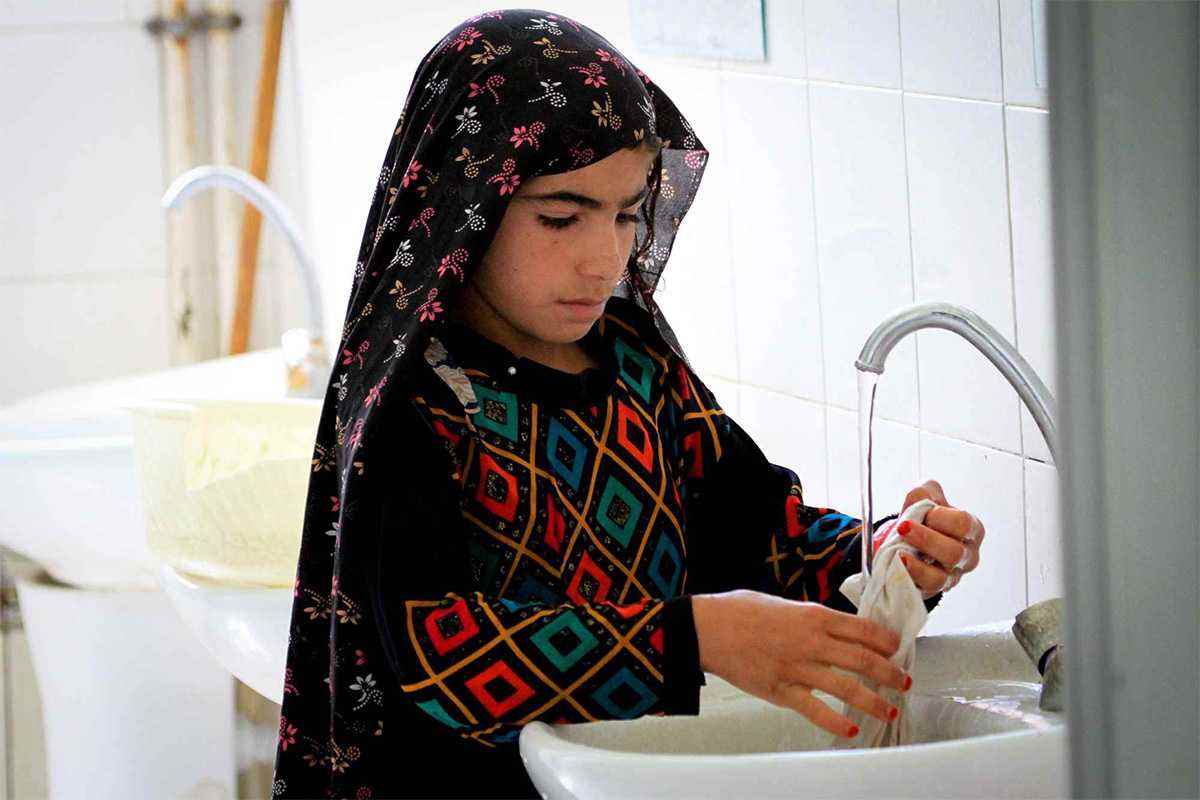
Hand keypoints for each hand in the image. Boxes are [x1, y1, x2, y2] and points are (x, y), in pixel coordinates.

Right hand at [692, 590, 910, 738]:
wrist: (706, 628)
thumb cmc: (739, 610)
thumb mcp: (782, 603)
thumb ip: (809, 617)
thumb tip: (831, 628)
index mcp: (813, 616)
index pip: (862, 629)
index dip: (886, 641)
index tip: (896, 648)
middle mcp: (812, 642)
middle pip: (864, 660)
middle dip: (890, 673)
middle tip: (904, 681)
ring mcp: (797, 669)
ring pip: (847, 688)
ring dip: (874, 701)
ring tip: (889, 709)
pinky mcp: (781, 691)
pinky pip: (815, 710)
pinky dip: (836, 721)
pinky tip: (851, 729)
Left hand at [897, 479, 984, 598]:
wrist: (908, 540)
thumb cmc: (924, 518)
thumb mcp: (925, 497)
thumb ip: (925, 492)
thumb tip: (920, 498)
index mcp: (971, 529)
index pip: (964, 524)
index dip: (941, 517)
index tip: (924, 512)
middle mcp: (967, 555)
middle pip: (954, 552)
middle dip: (926, 539)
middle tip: (904, 528)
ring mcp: (952, 576)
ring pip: (940, 576)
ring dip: (917, 563)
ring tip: (899, 551)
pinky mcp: (934, 590)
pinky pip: (924, 589)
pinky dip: (911, 576)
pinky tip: (900, 564)